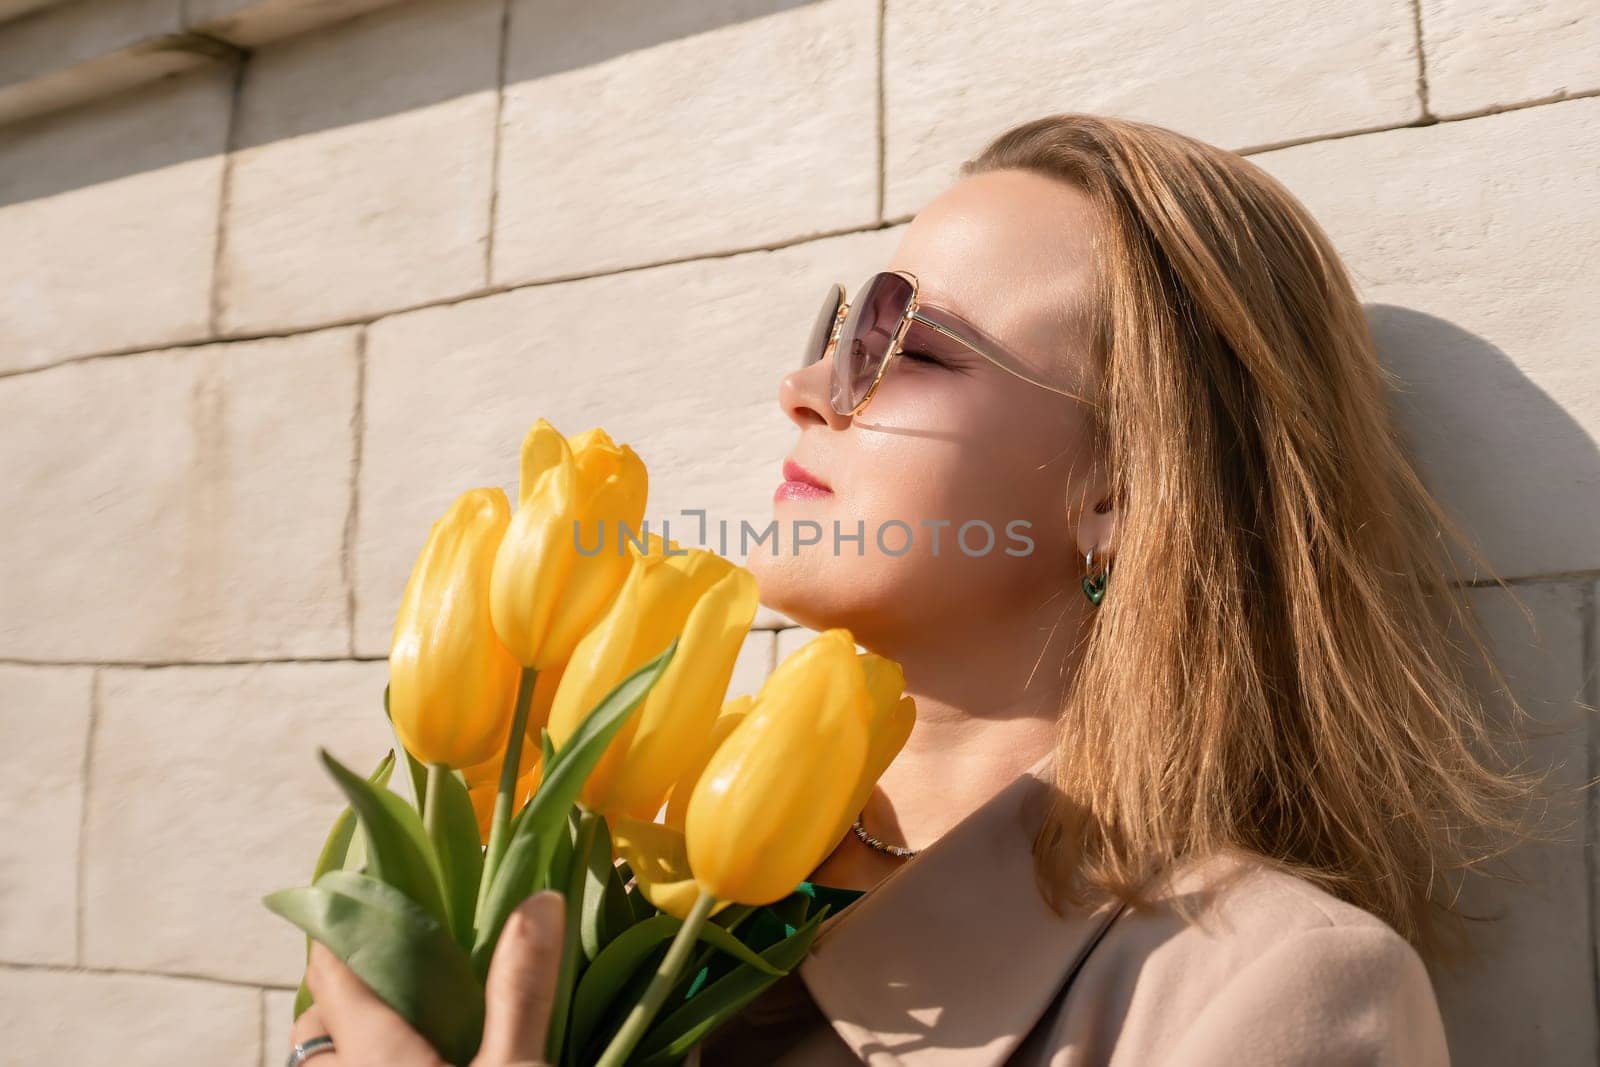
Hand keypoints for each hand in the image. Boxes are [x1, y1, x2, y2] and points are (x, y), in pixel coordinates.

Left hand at [287, 890, 565, 1066]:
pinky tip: (421, 1056)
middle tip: (397, 968)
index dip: (345, 923)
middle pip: (314, 1022)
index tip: (373, 888)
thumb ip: (519, 990)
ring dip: (350, 1038)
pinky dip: (368, 1060)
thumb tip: (539, 899)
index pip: (331, 969)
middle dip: (344, 992)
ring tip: (404, 1021)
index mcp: (372, 1052)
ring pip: (326, 1060)